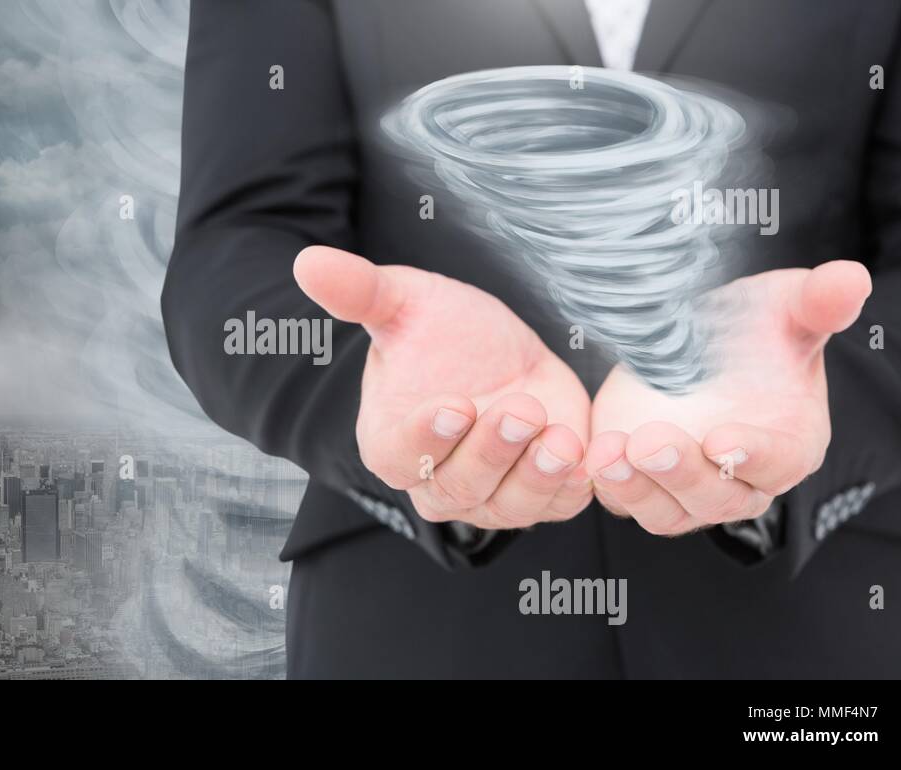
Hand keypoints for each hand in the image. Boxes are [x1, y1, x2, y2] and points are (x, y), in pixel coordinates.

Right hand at [294, 245, 591, 528]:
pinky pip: (559, 505)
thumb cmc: (444, 332)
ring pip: (510, 506)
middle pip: (458, 488)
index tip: (456, 405)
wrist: (502, 353)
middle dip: (491, 452)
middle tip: (521, 410)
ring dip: (537, 478)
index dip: (427, 437)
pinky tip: (591, 454)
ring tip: (560, 440)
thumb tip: (308, 262)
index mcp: (391, 442)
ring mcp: (490, 497)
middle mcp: (436, 482)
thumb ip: (360, 292)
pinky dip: (576, 487)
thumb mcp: (406, 302)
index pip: (403, 455)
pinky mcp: (541, 495)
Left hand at [587, 261, 871, 534]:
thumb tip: (849, 279)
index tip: (722, 440)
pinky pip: (622, 500)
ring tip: (608, 456)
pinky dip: (605, 486)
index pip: (778, 463)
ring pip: (665, 512)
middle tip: (649, 443)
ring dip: (636, 489)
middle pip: (718, 499)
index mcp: (790, 444)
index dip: (752, 456)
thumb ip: (818, 302)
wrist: (698, 341)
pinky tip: (587, 458)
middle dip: (683, 474)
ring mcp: (687, 490)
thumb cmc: (754, 332)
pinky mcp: (641, 485)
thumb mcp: (785, 307)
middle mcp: (740, 482)